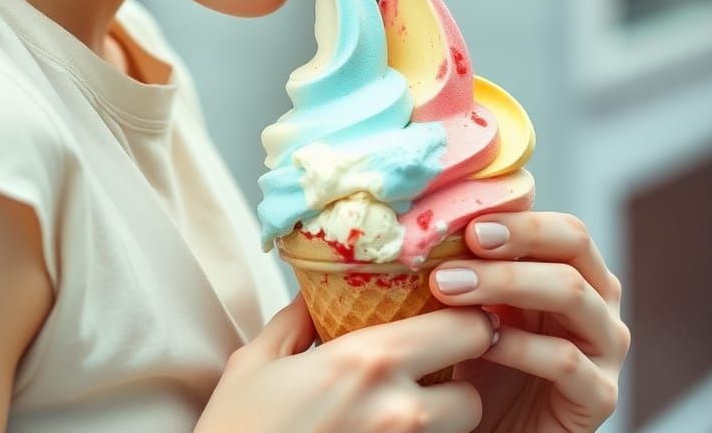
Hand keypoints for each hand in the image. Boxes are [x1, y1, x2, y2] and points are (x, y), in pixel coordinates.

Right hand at [196, 294, 494, 432]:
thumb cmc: (237, 432)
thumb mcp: (256, 363)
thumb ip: (296, 320)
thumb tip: (314, 293)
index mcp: (368, 363)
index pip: (466, 330)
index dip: (465, 322)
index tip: (448, 316)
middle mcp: (399, 413)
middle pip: (474, 395)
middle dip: (460, 383)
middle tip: (433, 370)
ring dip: (443, 422)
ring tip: (404, 409)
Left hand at [430, 212, 630, 432]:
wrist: (491, 429)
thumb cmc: (480, 358)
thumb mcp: (476, 302)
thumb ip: (472, 262)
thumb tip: (432, 215)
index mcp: (577, 271)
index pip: (564, 225)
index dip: (519, 218)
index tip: (467, 223)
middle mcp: (600, 302)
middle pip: (575, 245)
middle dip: (516, 238)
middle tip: (463, 243)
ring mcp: (606, 349)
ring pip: (571, 293)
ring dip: (507, 282)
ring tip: (449, 287)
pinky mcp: (600, 397)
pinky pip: (565, 360)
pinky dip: (520, 346)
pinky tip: (481, 342)